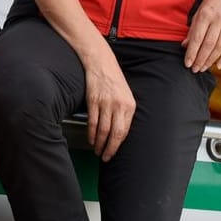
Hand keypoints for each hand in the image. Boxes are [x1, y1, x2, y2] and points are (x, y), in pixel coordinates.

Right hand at [83, 42, 135, 161]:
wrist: (100, 63)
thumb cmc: (113, 79)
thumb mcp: (125, 95)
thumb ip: (124, 112)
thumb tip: (120, 131)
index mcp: (130, 106)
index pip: (124, 131)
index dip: (118, 145)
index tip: (112, 153)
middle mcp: (119, 105)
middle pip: (115, 134)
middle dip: (109, 148)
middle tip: (105, 157)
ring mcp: (105, 103)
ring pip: (103, 130)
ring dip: (99, 143)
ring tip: (96, 150)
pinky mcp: (93, 100)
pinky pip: (93, 121)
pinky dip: (91, 133)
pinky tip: (91, 138)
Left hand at [183, 0, 220, 72]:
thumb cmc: (212, 2)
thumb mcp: (198, 12)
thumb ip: (192, 29)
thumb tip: (185, 46)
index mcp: (206, 15)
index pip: (198, 38)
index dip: (192, 52)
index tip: (187, 63)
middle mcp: (219, 20)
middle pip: (209, 45)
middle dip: (200, 59)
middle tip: (194, 69)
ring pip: (220, 47)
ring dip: (211, 60)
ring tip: (203, 68)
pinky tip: (218, 65)